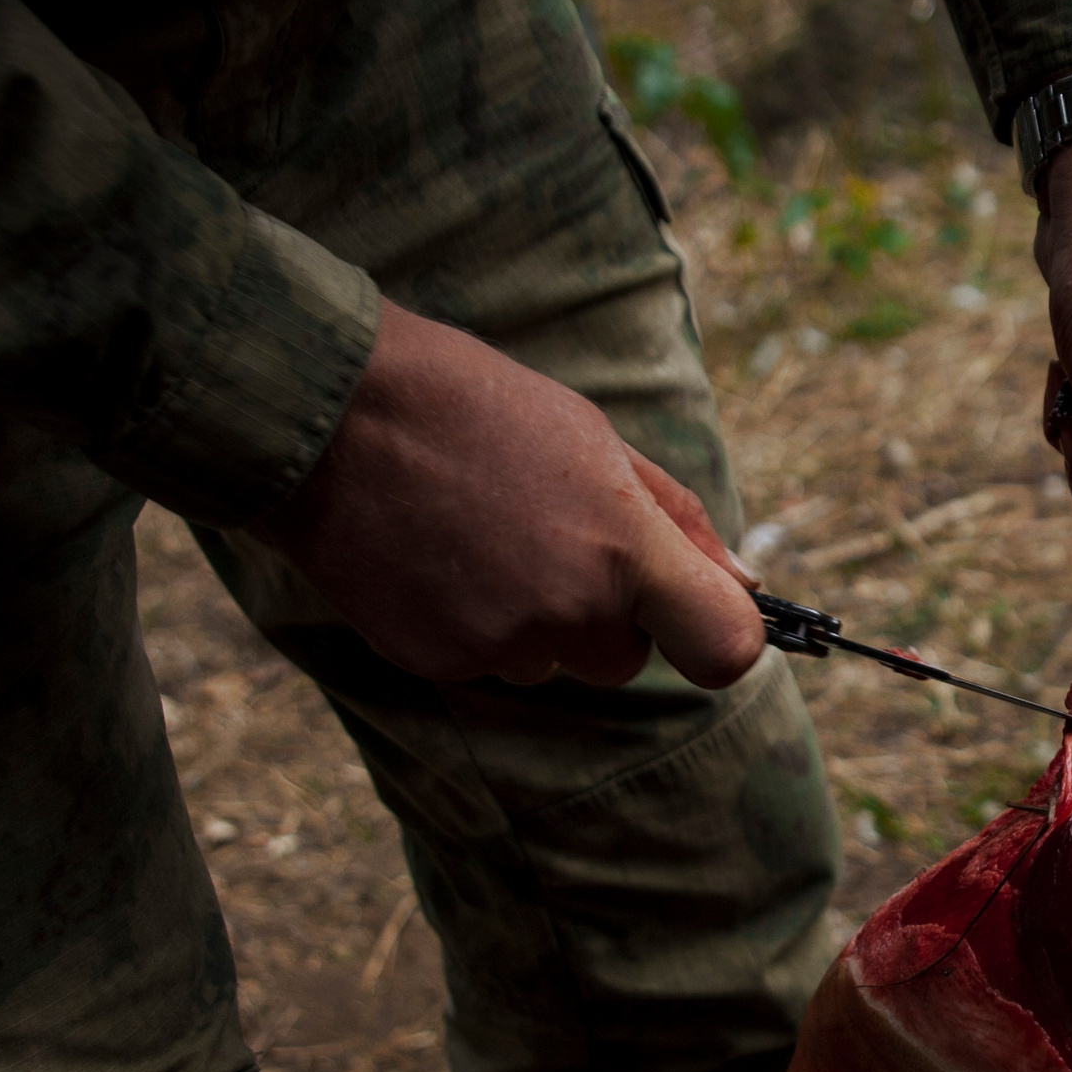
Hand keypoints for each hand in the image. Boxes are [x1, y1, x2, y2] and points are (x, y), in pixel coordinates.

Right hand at [256, 301, 765, 688]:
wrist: (326, 411)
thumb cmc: (473, 406)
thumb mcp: (598, 440)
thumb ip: (680, 522)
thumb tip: (746, 582)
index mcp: (627, 551)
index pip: (726, 648)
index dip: (725, 637)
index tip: (703, 613)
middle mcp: (572, 613)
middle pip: (626, 659)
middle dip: (605, 613)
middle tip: (549, 534)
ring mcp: (501, 646)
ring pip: (551, 663)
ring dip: (535, 619)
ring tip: (481, 533)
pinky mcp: (437, 665)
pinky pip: (486, 663)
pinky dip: (472, 624)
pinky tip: (437, 557)